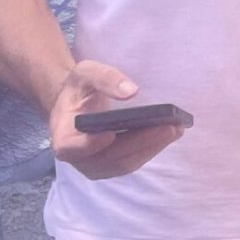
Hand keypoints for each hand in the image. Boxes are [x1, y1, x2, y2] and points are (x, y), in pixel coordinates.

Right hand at [49, 61, 183, 181]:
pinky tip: (169, 133)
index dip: (90, 144)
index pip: (73, 147)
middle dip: (140, 142)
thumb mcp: (86, 73)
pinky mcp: (111, 167)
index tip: (110, 134)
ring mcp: (95, 166)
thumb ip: (105, 78)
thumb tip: (131, 92)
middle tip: (169, 126)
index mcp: (63, 137)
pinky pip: (132, 161)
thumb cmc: (79, 88)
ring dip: (152, 147)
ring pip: (125, 163)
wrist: (76, 104)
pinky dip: (151, 148)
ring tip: (176, 128)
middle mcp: (78, 158)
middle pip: (109, 157)